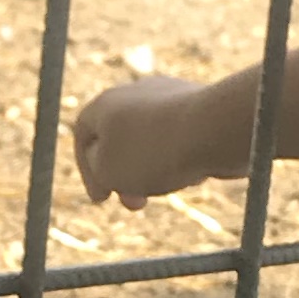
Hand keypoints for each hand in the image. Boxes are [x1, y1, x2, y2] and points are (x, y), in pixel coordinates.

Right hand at [74, 73, 236, 208]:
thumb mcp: (108, 172)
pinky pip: (182, 140)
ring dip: (155, 170)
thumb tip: (107, 162)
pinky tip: (195, 174)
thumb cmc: (154, 151)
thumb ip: (99, 169)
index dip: (88, 170)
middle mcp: (134, 92)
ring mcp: (170, 96)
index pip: (83, 135)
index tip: (102, 199)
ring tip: (170, 187)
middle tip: (135, 205)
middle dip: (126, 176)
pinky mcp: (201, 107)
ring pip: (152, 141)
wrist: (215, 128)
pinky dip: (182, 160)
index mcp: (105, 103)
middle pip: (121, 138)